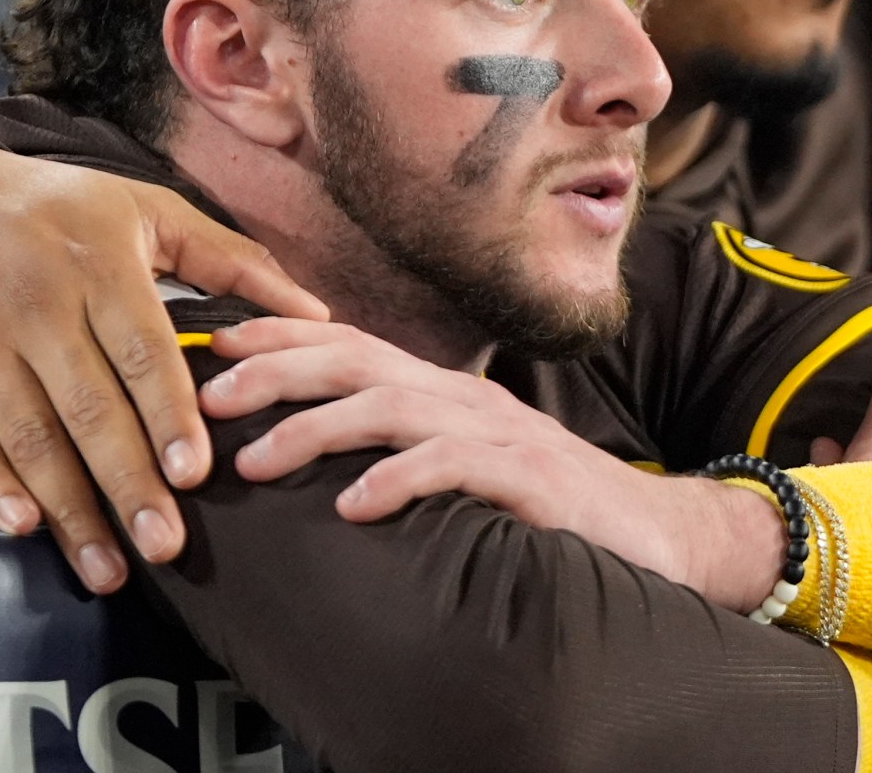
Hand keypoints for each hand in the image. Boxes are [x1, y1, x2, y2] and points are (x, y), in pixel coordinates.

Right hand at [0, 139, 328, 591]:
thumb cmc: (57, 207)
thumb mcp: (145, 209)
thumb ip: (233, 261)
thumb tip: (318, 312)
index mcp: (98, 262)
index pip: (141, 351)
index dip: (169, 416)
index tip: (196, 475)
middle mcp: (35, 303)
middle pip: (89, 409)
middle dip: (129, 484)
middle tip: (167, 547)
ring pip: (30, 438)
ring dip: (70, 510)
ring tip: (109, 570)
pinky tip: (26, 528)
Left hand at [203, 319, 786, 613]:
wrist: (660, 535)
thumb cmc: (554, 507)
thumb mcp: (474, 466)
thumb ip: (414, 449)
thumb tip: (329, 459)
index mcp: (450, 393)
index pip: (357, 346)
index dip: (285, 337)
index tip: (216, 340)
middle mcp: (470, 401)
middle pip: (362, 361)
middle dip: (281, 369)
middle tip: (212, 393)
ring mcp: (503, 435)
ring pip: (396, 408)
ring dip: (318, 429)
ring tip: (258, 459)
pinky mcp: (532, 478)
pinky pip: (456, 468)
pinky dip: (400, 481)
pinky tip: (355, 506)